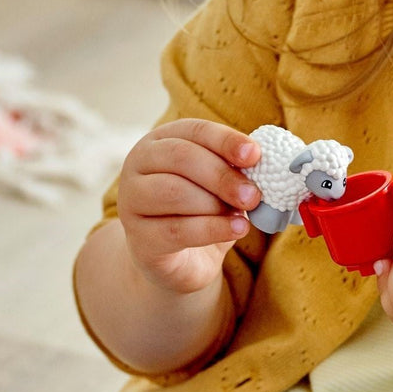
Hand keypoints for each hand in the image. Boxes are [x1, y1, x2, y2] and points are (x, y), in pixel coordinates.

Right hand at [115, 118, 260, 295]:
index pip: (195, 130)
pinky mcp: (138, 238)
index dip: (226, 141)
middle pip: (181, 158)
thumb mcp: (221, 184)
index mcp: (162, 141)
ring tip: (242, 215)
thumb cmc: (204, 210)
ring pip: (175, 192)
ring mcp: (131, 201)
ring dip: (216, 204)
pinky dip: (213, 229)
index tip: (254, 155)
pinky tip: (237, 229)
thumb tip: (261, 159)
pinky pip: (176, 230)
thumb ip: (235, 168)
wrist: (182, 261)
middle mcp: (138, 164)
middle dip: (223, 175)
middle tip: (253, 194)